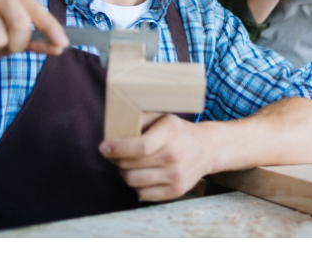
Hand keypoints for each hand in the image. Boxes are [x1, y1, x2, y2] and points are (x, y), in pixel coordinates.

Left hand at [100, 114, 214, 201]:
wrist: (208, 148)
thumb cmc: (178, 131)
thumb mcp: (162, 117)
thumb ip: (138, 121)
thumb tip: (113, 132)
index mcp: (170, 133)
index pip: (140, 146)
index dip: (117, 148)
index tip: (103, 147)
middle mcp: (174, 156)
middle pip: (131, 165)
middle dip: (116, 160)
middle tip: (114, 154)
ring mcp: (176, 176)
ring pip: (133, 181)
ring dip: (124, 172)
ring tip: (128, 164)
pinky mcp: (176, 191)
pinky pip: (143, 194)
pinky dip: (136, 185)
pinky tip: (141, 174)